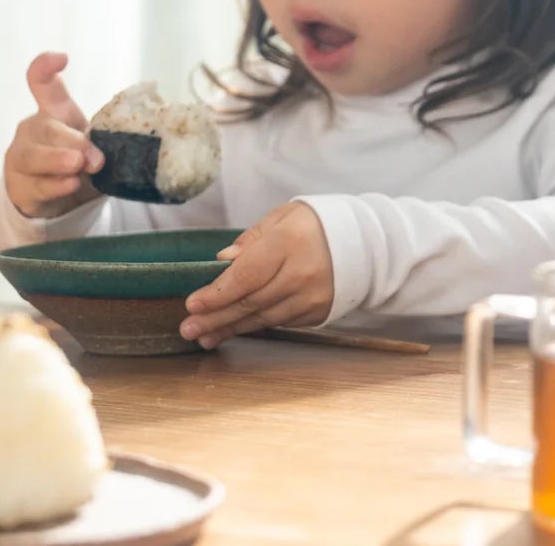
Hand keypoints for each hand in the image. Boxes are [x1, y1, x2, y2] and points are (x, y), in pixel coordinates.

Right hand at [3, 52, 103, 218]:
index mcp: (55, 113)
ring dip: (57, 161)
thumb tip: (145, 131)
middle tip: (94, 155)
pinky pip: (36, 185)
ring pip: (32, 156)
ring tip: (78, 166)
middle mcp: (34, 131)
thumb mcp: (96, 140)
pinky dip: (55, 185)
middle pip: (44, 128)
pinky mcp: (21, 186)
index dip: (45, 69)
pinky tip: (70, 184)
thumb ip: (114, 133)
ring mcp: (23, 158)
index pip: (43, 85)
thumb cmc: (80, 156)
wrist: (59, 195)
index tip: (61, 58)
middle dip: (70, 141)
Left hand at [182, 203, 333, 348]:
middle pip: (250, 301)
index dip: (217, 293)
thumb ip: (251, 239)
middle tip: (187, 328)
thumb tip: (222, 262)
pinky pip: (280, 322)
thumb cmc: (317, 225)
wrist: (366, 242)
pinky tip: (235, 330)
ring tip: (204, 336)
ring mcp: (312, 297)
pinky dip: (255, 326)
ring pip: (262, 317)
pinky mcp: (318, 312)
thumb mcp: (284, 218)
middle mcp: (301, 274)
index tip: (192, 304)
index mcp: (289, 243)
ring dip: (230, 328)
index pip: (246, 275)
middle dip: (215, 317)